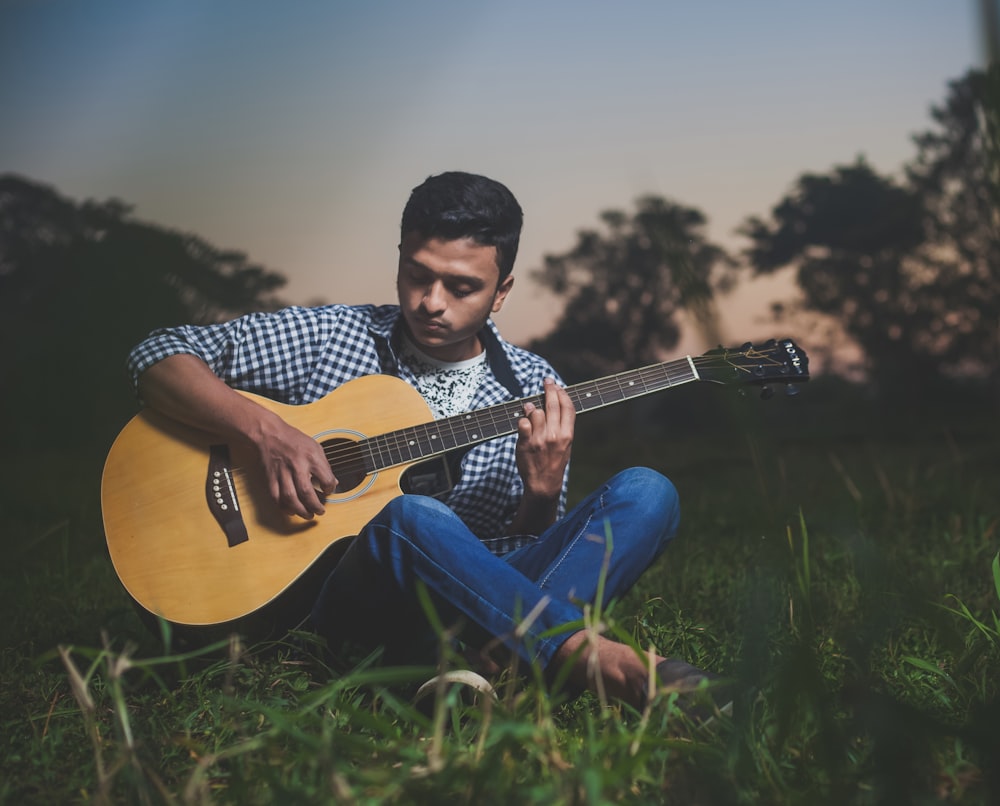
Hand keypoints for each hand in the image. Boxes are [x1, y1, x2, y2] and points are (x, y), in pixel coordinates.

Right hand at [255, 412, 337, 518]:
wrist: (270, 434)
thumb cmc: (294, 440)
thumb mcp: (316, 447)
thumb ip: (325, 466)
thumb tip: (333, 482)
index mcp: (311, 457)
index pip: (326, 478)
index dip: (330, 488)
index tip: (329, 490)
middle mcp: (297, 465)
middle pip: (306, 492)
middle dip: (315, 506)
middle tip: (320, 511)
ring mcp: (282, 472)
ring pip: (290, 497)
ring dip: (300, 510)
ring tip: (308, 515)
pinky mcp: (271, 477)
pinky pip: (276, 496)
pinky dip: (283, 507)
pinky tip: (290, 511)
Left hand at [515, 377, 574, 500]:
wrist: (543, 484)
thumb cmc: (554, 463)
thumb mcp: (565, 446)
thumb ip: (561, 427)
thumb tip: (555, 406)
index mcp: (567, 435)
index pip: (568, 408)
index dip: (563, 394)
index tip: (558, 386)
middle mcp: (555, 435)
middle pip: (552, 405)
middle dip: (550, 389)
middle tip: (546, 381)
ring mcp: (539, 439)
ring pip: (536, 412)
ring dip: (532, 407)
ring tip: (530, 408)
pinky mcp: (525, 443)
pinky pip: (523, 423)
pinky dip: (522, 420)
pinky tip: (523, 422)